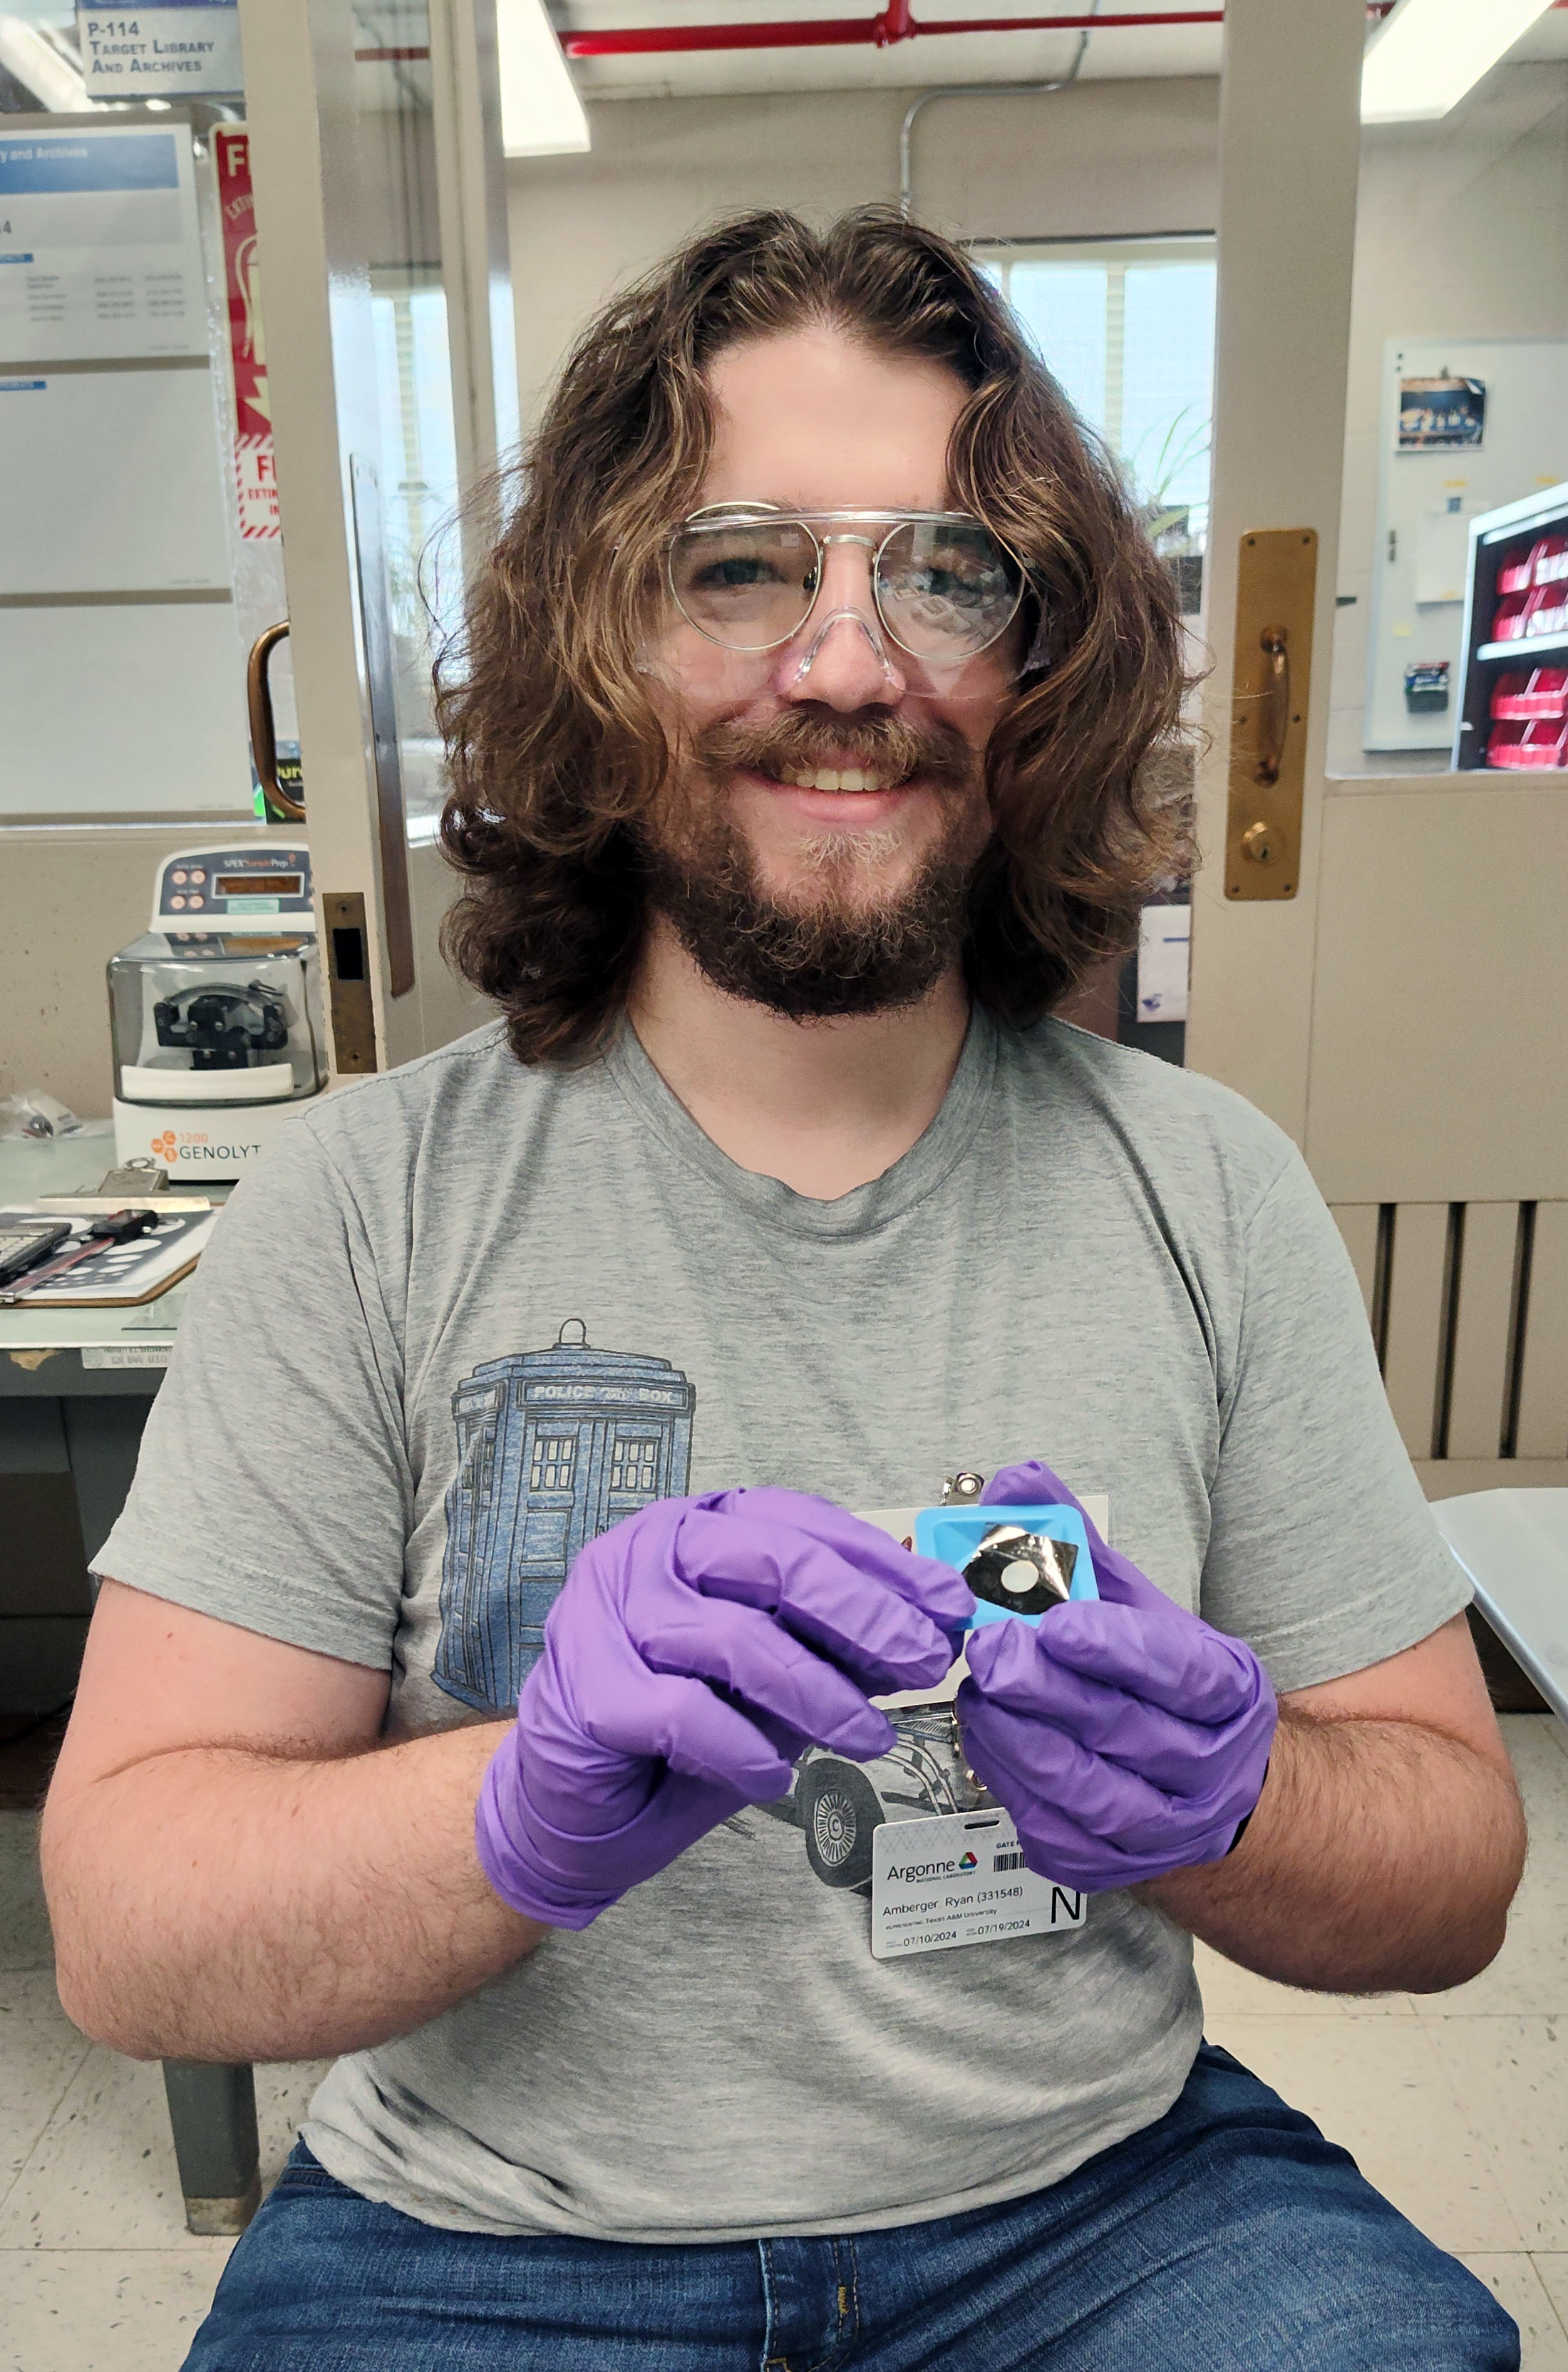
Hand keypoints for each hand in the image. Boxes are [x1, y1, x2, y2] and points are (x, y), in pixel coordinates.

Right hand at [476, 1486, 974, 1926]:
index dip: (882, 1563)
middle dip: (865, 1614)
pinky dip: (743, 1752)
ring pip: (737, 1639)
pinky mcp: (588, 1688)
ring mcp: (607, 1613)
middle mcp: (646, 1551)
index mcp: (696, 1527)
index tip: (949, 1606)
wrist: (572, 1802)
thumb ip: (831, 1642)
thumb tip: (928, 1630)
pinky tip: (772, 1781)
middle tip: (926, 1661)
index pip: (799, 1522)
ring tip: (869, 1737)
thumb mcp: (772, 1674)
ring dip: (819, 1694)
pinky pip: (686, 1713)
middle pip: (773, 1562)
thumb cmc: (678, 1728)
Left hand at [956, 1460, 1275, 1891]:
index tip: (1057, 1622)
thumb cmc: (1167, 1689)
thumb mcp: (1142, 1611)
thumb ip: (1077, 1549)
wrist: (1214, 1795)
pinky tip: (984, 1736)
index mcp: (1226, 1694)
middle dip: (1048, 1689)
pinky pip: (1053, 1831)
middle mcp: (1205, 1768)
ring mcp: (1162, 1829)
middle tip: (989, 1649)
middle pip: (1123, 1730)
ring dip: (1021, 1740)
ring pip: (1087, 1791)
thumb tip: (1018, 1480)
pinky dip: (1010, 1783)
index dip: (1117, 1647)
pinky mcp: (1109, 1867)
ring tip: (976, 1691)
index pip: (1178, 1672)